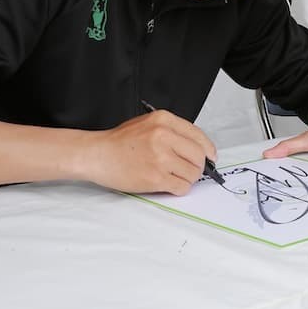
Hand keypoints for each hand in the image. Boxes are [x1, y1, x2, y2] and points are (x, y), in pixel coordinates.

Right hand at [80, 109, 216, 195]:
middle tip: (189, 170)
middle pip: (199, 156)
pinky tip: (169, 185)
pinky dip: (179, 188)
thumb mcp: (147, 123)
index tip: (210, 157)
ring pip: (193, 173)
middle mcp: (164, 136)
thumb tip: (196, 147)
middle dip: (198, 166)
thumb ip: (172, 131)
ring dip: (188, 179)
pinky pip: (182, 187)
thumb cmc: (119, 142)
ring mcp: (160, 157)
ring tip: (174, 177)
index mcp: (163, 120)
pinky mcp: (156, 177)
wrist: (97, 155)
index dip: (208, 150)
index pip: (198, 136)